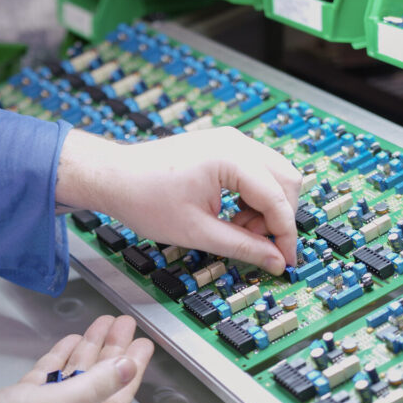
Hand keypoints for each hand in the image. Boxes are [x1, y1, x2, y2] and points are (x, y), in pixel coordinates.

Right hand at [0, 316, 153, 402]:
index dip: (132, 366)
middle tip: (124, 324)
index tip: (144, 343)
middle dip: (113, 350)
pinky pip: (50, 378)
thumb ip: (94, 386)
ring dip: (89, 349)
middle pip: (99, 380)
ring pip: (75, 376)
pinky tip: (69, 343)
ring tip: (103, 324)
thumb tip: (128, 368)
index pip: (117, 393)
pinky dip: (60, 359)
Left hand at [57, 128, 300, 274]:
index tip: (285, 260)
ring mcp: (231, 141)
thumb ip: (242, 247)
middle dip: (279, 217)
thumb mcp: (197, 232)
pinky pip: (257, 171)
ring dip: (267, 208)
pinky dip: (254, 197)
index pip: (278, 199)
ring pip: (274, 175)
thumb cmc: (143, 197)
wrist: (114, 177)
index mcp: (231, 158)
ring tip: (238, 230)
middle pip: (287, 180)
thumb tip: (274, 261)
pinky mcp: (223, 147)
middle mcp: (236, 142)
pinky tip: (233, 216)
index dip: (285, 234)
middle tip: (259, 244)